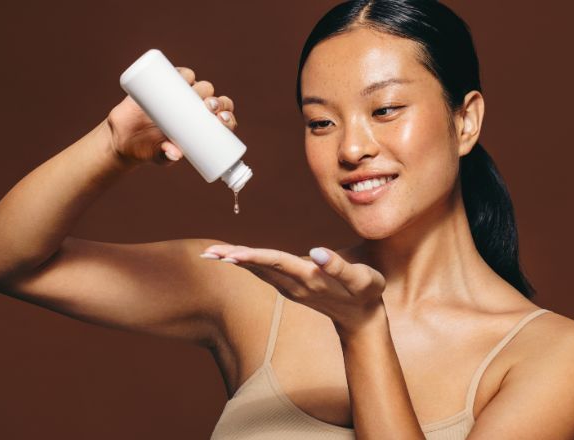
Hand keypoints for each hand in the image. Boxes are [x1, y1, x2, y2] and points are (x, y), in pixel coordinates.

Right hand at [106, 67, 237, 166]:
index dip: (227, 118)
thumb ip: (167, 156)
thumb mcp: (161, 156)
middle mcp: (194, 108)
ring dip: (203, 86)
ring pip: (199, 85)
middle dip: (217, 101)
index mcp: (202, 126)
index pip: (222, 119)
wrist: (125, 138)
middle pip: (214, 100)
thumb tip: (175, 154)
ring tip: (198, 93)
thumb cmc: (150, 149)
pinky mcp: (163, 86)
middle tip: (209, 107)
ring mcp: (180, 95)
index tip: (223, 120)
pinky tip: (187, 75)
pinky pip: (177, 75)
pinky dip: (182, 73)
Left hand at [200, 244, 386, 332]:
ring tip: (212, 254)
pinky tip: (235, 258)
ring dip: (236, 262)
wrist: (362, 320)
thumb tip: (317, 252)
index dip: (253, 256)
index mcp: (310, 278)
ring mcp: (292, 287)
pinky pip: (265, 273)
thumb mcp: (362, 280)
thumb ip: (340, 266)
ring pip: (259, 271)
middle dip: (234, 259)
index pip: (276, 263)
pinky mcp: (292, 287)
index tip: (230, 254)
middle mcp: (296, 284)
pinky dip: (248, 264)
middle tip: (207, 254)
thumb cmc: (366, 294)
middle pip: (260, 268)